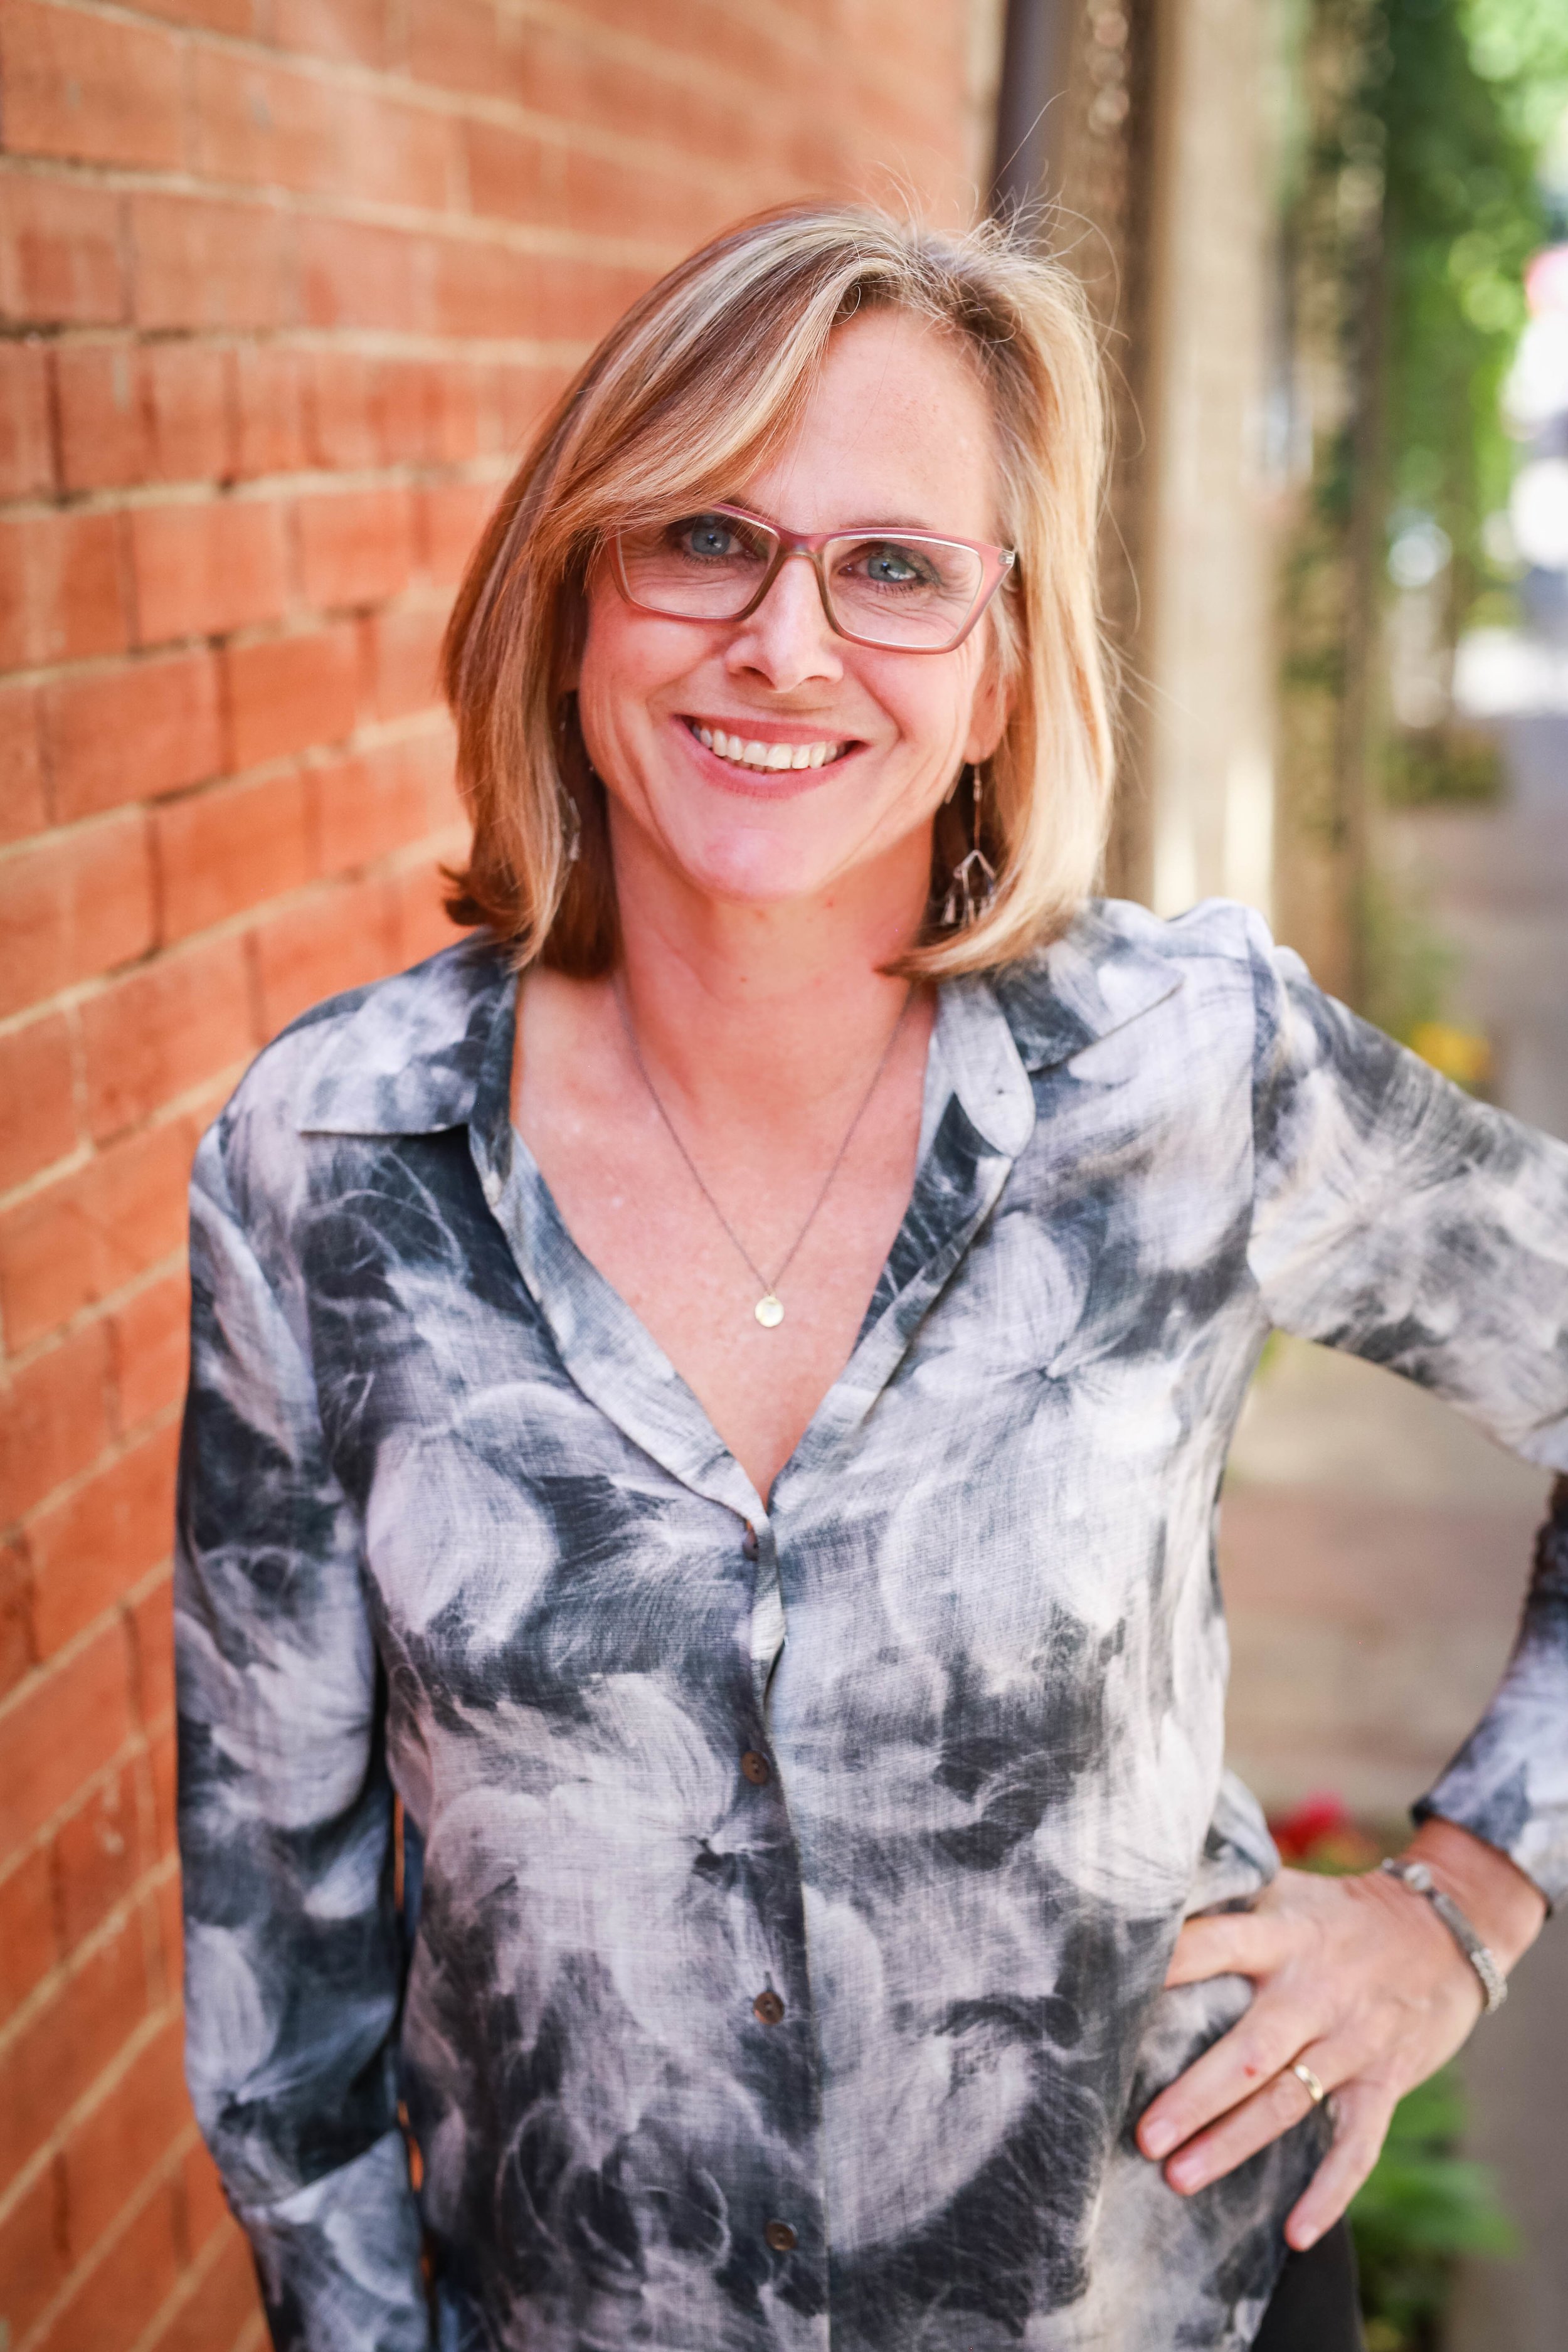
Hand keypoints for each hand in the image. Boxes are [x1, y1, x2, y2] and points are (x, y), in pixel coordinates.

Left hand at [1135, 1819, 1544, 2250]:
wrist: (1446, 1931)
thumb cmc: (1338, 1913)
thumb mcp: (1289, 1890)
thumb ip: (1230, 1898)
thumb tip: (1149, 1894)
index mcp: (1284, 1933)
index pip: (1218, 1945)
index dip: (1172, 1965)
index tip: (1119, 1996)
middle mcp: (1316, 1989)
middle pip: (1249, 2048)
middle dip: (1195, 2095)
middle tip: (1146, 2135)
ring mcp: (1353, 2040)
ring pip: (1287, 2101)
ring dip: (1232, 2143)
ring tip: (1179, 2176)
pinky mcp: (1385, 2080)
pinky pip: (1357, 2145)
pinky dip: (1329, 2192)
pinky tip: (1294, 2232)